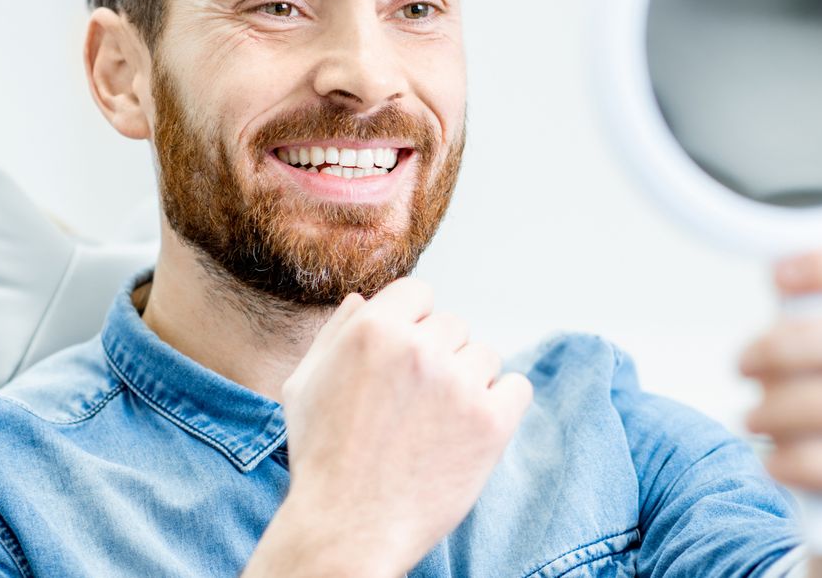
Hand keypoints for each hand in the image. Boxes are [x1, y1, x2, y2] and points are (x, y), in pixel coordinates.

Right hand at [245, 278, 532, 577]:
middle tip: (417, 403)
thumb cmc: (322, 459)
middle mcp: (418, 348)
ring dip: (469, 381)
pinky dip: (501, 405)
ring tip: (438, 423)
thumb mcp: (305, 385)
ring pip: (485, 355)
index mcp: (373, 330)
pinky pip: (517, 387)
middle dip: (439, 356)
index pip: (418, 292)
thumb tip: (364, 300)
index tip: (407, 358)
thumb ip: (335, 334)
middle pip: (453, 325)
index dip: (413, 323)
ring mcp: (458, 384)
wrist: (348, 528)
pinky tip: (470, 430)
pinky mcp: (491, 422)